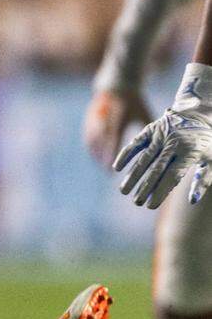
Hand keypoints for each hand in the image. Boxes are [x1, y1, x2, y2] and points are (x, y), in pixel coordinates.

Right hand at [83, 88, 150, 165]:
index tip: (113, 166)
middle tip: (107, 170)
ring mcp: (94, 117)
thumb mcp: (143, 114)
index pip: (114, 137)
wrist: (116, 86)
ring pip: (92, 139)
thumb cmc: (135, 103)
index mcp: (119, 115)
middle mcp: (104, 116)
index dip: (112, 152)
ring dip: (96, 153)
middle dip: (103, 156)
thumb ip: (147, 131)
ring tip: (102, 166)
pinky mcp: (89, 119)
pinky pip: (88, 136)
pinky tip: (97, 157)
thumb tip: (155, 149)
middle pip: (100, 140)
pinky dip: (92, 147)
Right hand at [114, 66, 211, 207]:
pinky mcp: (150, 129)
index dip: (161, 192)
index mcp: (190, 152)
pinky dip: (126, 155)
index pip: (173, 176)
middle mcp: (173, 143)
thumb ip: (203, 180)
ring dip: (132, 175)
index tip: (151, 206)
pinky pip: (135, 143)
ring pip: (144, 158)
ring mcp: (160, 135)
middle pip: (156, 169)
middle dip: (145, 187)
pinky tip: (116, 168)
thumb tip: (193, 201)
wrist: (198, 112)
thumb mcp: (211, 159)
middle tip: (136, 202)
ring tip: (123, 191)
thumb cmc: (205, 142)